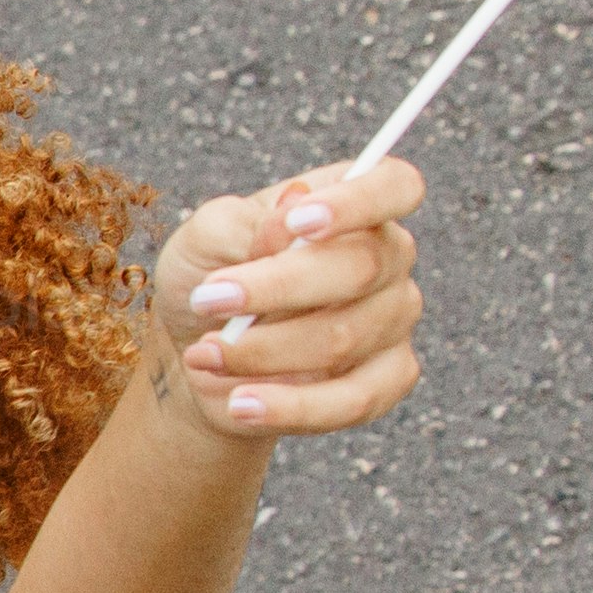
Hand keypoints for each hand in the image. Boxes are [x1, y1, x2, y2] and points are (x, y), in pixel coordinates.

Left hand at [148, 155, 423, 441]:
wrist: (198, 352)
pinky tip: (240, 403)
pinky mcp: (386, 380)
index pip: (394, 186)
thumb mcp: (206, 237)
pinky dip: (289, 406)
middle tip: (208, 299)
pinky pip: (352, 399)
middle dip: (274, 288)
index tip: (298, 223)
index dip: (357, 202)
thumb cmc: (210, 277)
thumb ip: (245, 226)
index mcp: (356, 205)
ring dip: (261, 351)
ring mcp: (394, 319)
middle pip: (361, 266)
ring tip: (203, 354)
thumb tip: (287, 224)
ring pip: (343, 338)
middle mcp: (389, 257)